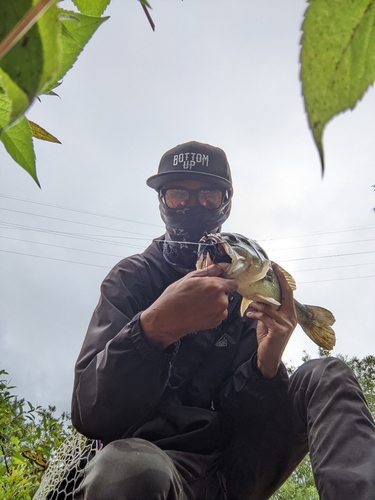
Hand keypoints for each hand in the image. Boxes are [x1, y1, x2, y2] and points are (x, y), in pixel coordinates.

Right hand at [140, 264, 237, 349]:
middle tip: (202, 293)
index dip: (224, 282)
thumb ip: (208, 271)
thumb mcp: (189, 278)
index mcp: (215, 286)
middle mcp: (221, 300)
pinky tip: (199, 311)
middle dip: (217, 292)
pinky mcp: (216, 323)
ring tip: (199, 303)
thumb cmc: (175, 298)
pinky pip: (218, 314)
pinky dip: (212, 312)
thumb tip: (219, 267)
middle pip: (226, 293)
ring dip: (215, 303)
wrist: (167, 319)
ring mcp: (219, 313)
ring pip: (222, 304)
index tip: (218, 283)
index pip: (232, 283)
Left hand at [245, 263, 296, 377]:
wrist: (268, 358)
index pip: (288, 292)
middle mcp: (291, 317)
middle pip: (284, 295)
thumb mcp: (268, 321)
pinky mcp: (278, 330)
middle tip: (265, 273)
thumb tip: (257, 297)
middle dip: (275, 282)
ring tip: (248, 306)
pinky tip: (248, 315)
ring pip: (269, 307)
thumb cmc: (268, 338)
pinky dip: (254, 314)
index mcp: (290, 313)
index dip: (283, 278)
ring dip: (256, 305)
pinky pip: (264, 317)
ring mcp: (286, 324)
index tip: (276, 266)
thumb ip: (267, 309)